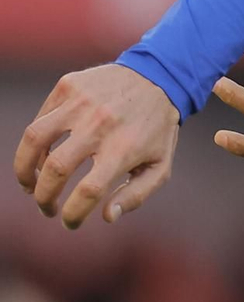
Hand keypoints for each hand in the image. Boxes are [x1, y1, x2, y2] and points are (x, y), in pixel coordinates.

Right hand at [14, 63, 179, 228]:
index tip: (69, 223)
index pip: (88, 190)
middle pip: (56, 168)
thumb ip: (135, 196)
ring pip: (34, 138)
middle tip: (46, 207)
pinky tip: (41, 156)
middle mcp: (100, 125)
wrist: (159, 78)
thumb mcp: (160, 167)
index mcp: (124, 149)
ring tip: (28, 185)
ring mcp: (81, 102)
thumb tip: (107, 217)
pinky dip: (35, 143)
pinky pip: (41, 118)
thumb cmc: (158, 131)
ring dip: (24, 168)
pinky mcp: (68, 86)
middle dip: (44, 196)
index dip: (73, 213)